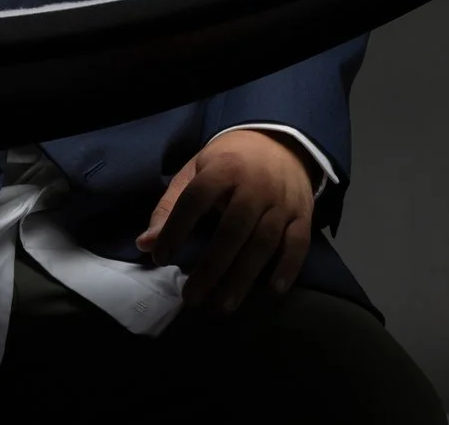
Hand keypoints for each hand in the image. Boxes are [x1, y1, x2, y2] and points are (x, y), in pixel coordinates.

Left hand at [136, 128, 314, 315]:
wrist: (281, 142)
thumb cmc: (230, 162)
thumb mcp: (196, 171)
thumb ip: (170, 206)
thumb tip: (145, 244)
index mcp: (224, 168)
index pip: (194, 199)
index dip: (175, 229)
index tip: (160, 258)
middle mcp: (255, 185)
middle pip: (233, 230)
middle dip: (211, 267)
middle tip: (191, 297)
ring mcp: (282, 201)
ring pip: (264, 242)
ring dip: (243, 278)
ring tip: (223, 306)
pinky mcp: (303, 215)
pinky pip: (298, 244)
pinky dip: (288, 268)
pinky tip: (273, 291)